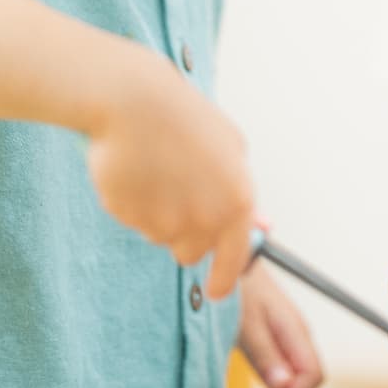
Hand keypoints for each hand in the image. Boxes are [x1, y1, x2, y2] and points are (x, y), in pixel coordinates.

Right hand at [86, 58, 255, 298]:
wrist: (133, 98)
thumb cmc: (184, 117)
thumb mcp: (228, 146)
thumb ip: (241, 189)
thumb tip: (259, 226)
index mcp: (236, 201)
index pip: (233, 259)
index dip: (223, 280)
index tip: (217, 290)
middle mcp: (203, 217)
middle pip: (191, 253)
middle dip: (184, 234)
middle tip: (175, 195)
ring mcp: (163, 218)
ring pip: (159, 237)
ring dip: (156, 216)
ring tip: (154, 172)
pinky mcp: (128, 214)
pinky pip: (131, 220)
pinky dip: (132, 203)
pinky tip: (134, 170)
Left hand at [231, 262, 323, 387]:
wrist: (231, 259)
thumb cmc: (238, 287)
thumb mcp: (244, 321)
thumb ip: (264, 353)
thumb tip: (283, 387)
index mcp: (295, 332)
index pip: (311, 379)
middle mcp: (299, 341)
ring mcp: (290, 345)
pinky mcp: (277, 348)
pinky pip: (283, 384)